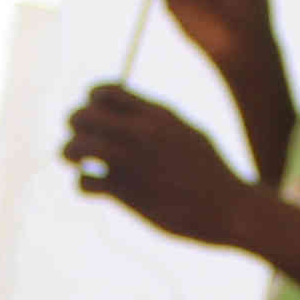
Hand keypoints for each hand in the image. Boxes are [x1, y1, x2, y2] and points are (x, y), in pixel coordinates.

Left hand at [61, 86, 260, 248]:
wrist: (229, 208)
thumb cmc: (210, 172)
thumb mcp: (188, 133)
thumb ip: (158, 121)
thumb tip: (132, 112)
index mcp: (156, 114)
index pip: (104, 91)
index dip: (92, 101)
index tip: (97, 115)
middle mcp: (141, 133)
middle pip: (82, 115)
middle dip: (75, 126)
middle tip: (84, 140)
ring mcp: (132, 162)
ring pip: (75, 146)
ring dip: (70, 153)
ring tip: (79, 162)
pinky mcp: (127, 193)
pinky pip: (84, 182)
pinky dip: (82, 184)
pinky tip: (94, 187)